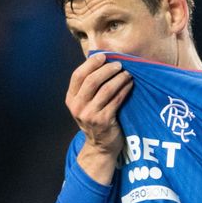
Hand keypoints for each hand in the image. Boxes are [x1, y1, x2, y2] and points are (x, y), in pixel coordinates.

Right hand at [65, 53, 133, 182]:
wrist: (100, 146)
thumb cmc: (96, 119)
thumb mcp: (85, 104)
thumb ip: (89, 87)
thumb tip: (102, 61)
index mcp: (71, 99)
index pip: (77, 75)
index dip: (90, 63)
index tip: (103, 56)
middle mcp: (77, 106)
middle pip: (91, 81)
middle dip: (107, 69)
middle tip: (119, 64)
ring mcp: (90, 115)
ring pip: (106, 89)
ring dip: (119, 78)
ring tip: (128, 73)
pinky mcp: (104, 120)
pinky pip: (116, 100)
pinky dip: (124, 89)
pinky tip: (130, 84)